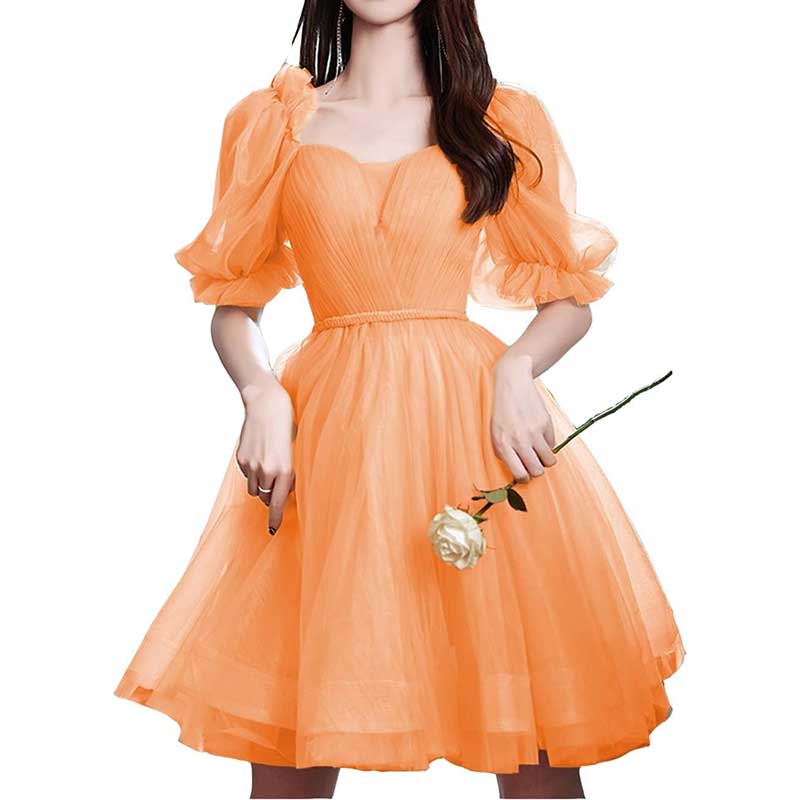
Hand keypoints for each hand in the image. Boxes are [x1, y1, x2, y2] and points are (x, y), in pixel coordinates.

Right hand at [236, 376, 295, 533]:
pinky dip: (252, 473)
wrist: (266, 404)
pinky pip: (246, 476)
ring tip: (268, 466)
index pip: (277, 503)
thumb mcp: (295, 450)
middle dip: (271, 497)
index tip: (273, 530)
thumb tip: (284, 491)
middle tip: (276, 486)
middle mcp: (267, 471)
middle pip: (266, 499)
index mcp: (285, 470)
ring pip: (254, 490)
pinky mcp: (241, 459)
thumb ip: (289, 473)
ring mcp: (251, 465)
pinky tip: (259, 456)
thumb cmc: (286, 426)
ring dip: (261, 485)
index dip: (275, 518)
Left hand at [491, 353, 556, 481]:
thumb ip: (504, 452)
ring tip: (540, 452)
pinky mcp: (545, 423)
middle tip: (534, 464)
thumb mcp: (495, 432)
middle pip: (537, 471)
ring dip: (546, 459)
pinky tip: (540, 433)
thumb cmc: (502, 411)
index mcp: (503, 444)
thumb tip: (518, 470)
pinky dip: (548, 443)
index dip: (524, 478)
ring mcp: (533, 432)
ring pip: (549, 460)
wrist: (512, 384)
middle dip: (537, 471)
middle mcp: (519, 440)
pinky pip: (553, 444)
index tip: (525, 474)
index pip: (519, 474)